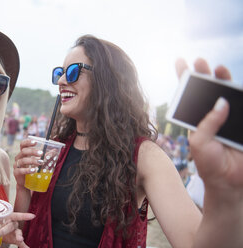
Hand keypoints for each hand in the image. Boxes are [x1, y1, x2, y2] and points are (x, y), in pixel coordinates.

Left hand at [0, 212, 34, 247]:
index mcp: (8, 217)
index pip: (17, 215)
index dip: (24, 216)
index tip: (33, 216)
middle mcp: (13, 224)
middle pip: (11, 226)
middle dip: (4, 230)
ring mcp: (15, 233)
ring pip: (18, 234)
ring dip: (19, 237)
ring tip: (20, 240)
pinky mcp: (14, 240)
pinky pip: (21, 244)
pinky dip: (24, 246)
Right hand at [13, 138, 43, 187]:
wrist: (26, 182)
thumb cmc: (32, 169)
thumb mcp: (39, 161)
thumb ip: (46, 156)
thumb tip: (55, 150)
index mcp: (23, 153)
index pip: (23, 144)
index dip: (28, 142)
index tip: (35, 142)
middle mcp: (19, 157)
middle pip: (24, 151)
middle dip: (33, 151)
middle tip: (41, 153)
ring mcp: (16, 165)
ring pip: (23, 160)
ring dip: (32, 160)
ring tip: (40, 163)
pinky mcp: (16, 173)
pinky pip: (20, 170)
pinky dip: (27, 170)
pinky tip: (34, 170)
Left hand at [175, 58, 242, 190]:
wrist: (229, 182)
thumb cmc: (209, 164)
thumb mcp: (200, 143)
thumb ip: (208, 123)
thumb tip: (221, 102)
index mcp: (197, 119)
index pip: (189, 95)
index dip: (185, 78)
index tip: (180, 61)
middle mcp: (212, 115)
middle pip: (208, 89)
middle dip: (204, 74)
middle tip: (199, 62)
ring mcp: (229, 118)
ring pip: (228, 93)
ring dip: (224, 79)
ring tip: (219, 69)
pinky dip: (242, 94)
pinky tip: (238, 86)